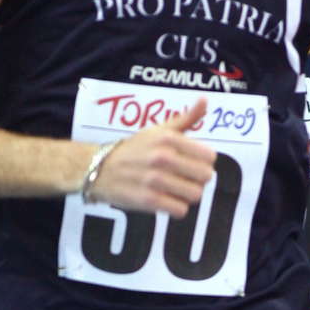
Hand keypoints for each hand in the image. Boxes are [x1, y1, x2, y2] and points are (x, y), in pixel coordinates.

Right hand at [88, 98, 216, 216]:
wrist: (100, 169)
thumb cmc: (135, 149)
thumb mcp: (158, 130)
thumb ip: (186, 117)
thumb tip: (204, 100)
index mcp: (168, 138)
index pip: (209, 156)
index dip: (204, 162)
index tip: (192, 163)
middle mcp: (162, 157)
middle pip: (206, 176)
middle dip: (198, 179)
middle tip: (185, 178)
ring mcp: (155, 180)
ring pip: (195, 195)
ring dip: (188, 195)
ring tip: (175, 189)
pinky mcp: (148, 200)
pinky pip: (180, 210)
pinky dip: (176, 207)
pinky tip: (166, 200)